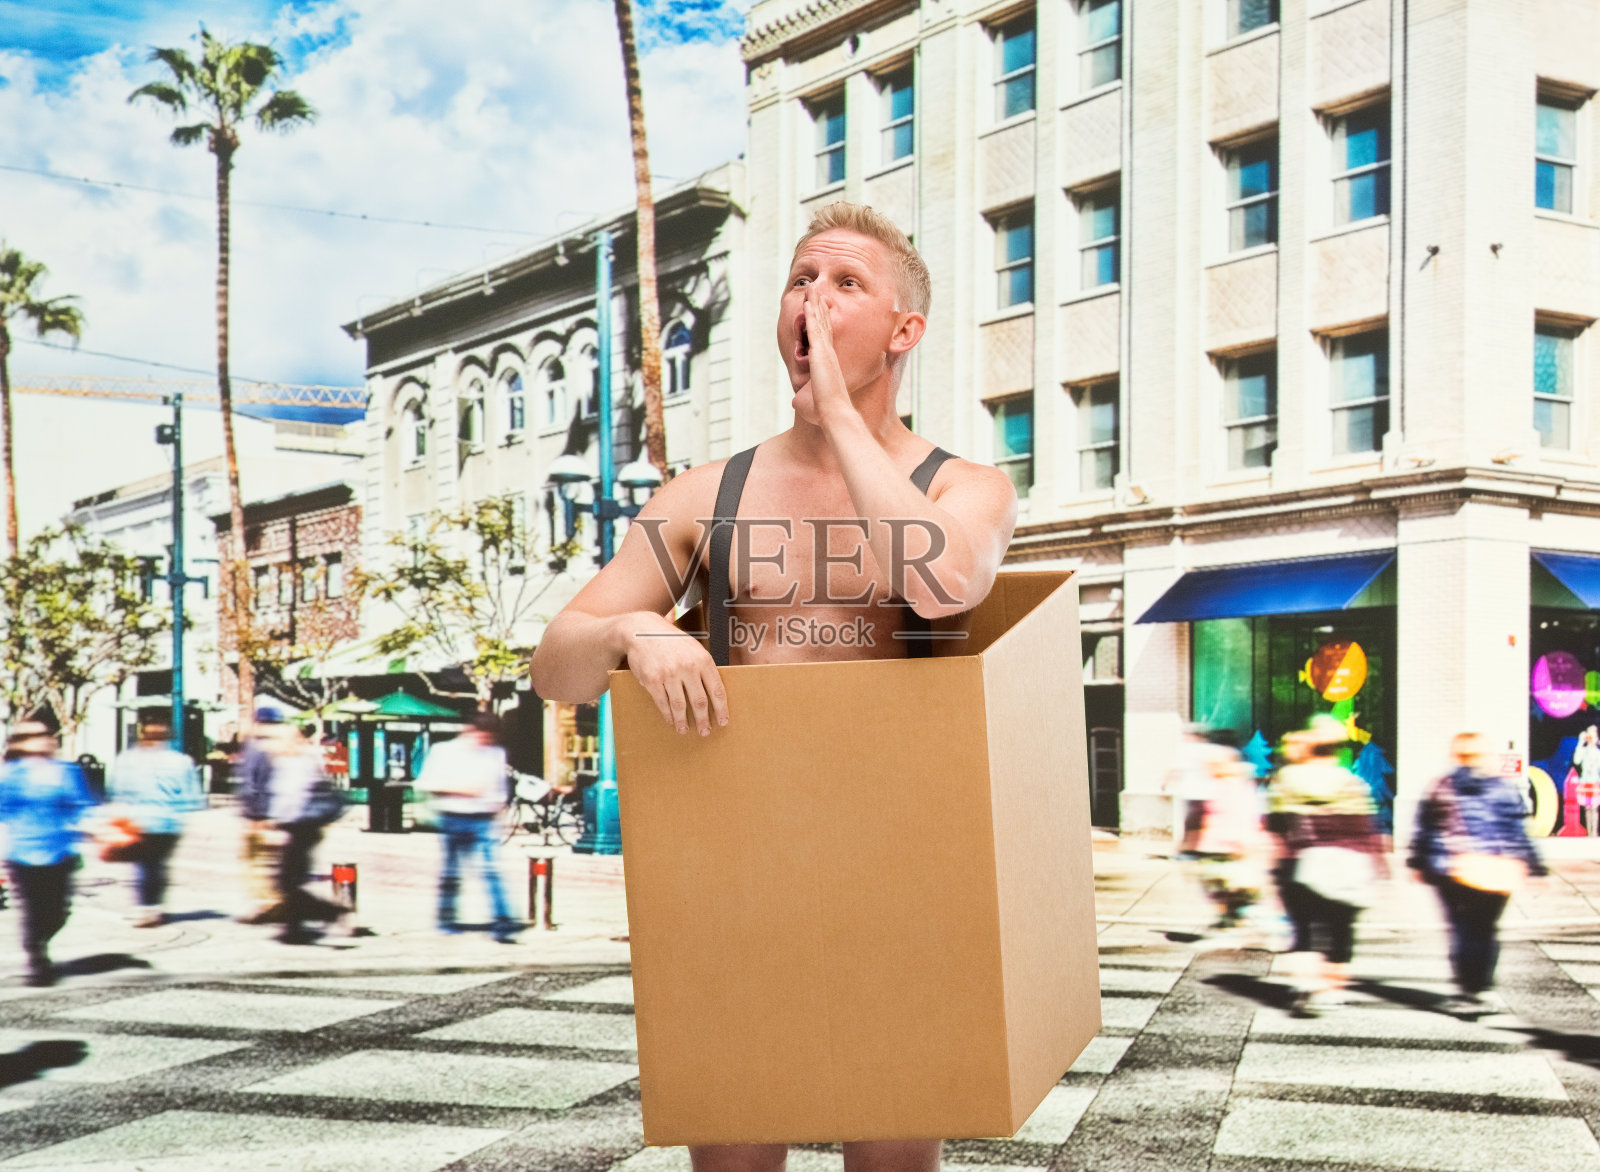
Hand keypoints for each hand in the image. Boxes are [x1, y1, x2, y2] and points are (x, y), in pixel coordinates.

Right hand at [620, 610, 728, 735]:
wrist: (642, 631)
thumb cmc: (671, 641)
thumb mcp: (693, 648)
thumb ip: (703, 668)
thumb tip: (715, 693)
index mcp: (702, 659)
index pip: (717, 690)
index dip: (721, 709)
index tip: (723, 721)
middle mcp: (687, 667)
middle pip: (699, 701)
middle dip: (703, 720)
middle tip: (705, 731)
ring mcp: (669, 674)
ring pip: (680, 706)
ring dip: (683, 721)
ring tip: (685, 730)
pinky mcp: (652, 680)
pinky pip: (662, 703)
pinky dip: (668, 715)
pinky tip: (671, 720)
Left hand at [802, 297, 851, 420]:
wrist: (834, 413)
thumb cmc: (825, 412)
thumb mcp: (812, 401)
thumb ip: (804, 398)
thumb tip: (796, 403)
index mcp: (829, 363)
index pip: (824, 338)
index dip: (822, 322)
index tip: (820, 310)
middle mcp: (828, 354)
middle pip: (823, 324)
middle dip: (819, 307)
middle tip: (816, 292)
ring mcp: (825, 352)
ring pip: (819, 322)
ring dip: (815, 304)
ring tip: (812, 289)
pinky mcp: (819, 353)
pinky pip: (814, 329)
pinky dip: (811, 315)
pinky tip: (808, 303)